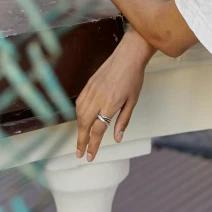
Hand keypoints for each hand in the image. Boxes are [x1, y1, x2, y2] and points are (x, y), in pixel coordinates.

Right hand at [75, 29, 155, 160]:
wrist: (128, 55)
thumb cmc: (134, 78)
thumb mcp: (133, 101)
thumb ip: (123, 120)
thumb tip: (117, 139)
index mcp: (110, 104)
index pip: (98, 130)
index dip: (93, 145)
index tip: (90, 156)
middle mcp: (97, 98)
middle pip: (84, 124)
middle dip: (81, 141)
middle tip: (79, 154)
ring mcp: (91, 90)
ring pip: (79, 114)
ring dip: (79, 129)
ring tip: (80, 140)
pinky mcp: (88, 84)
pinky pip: (79, 103)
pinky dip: (78, 114)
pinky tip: (81, 120)